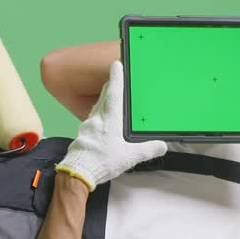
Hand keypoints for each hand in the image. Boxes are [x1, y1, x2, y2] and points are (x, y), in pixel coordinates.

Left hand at [55, 60, 167, 190]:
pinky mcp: (81, 137)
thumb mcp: (130, 157)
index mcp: (109, 120)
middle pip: (103, 98)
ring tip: (108, 101)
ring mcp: (86, 128)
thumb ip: (147, 150)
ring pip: (96, 109)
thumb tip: (162, 146)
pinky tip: (100, 126)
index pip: (113, 93)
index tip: (116, 65)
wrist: (78, 173)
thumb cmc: (102, 162)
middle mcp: (96, 120)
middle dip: (109, 88)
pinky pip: (90, 122)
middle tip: (113, 80)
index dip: (116, 78)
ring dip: (102, 103)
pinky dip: (97, 119)